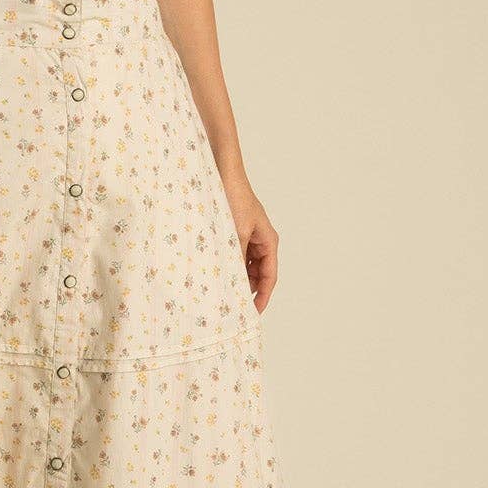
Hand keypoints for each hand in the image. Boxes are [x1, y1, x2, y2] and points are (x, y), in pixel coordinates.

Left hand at [221, 176, 278, 312]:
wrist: (224, 175)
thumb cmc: (234, 199)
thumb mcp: (236, 233)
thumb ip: (236, 258)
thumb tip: (234, 282)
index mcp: (269, 241)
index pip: (270, 276)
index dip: (263, 296)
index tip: (253, 312)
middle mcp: (261, 241)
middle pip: (259, 273)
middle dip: (249, 289)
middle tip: (234, 306)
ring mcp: (249, 236)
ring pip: (246, 265)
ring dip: (237, 277)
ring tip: (224, 291)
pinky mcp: (236, 232)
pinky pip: (236, 255)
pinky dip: (229, 264)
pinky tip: (218, 272)